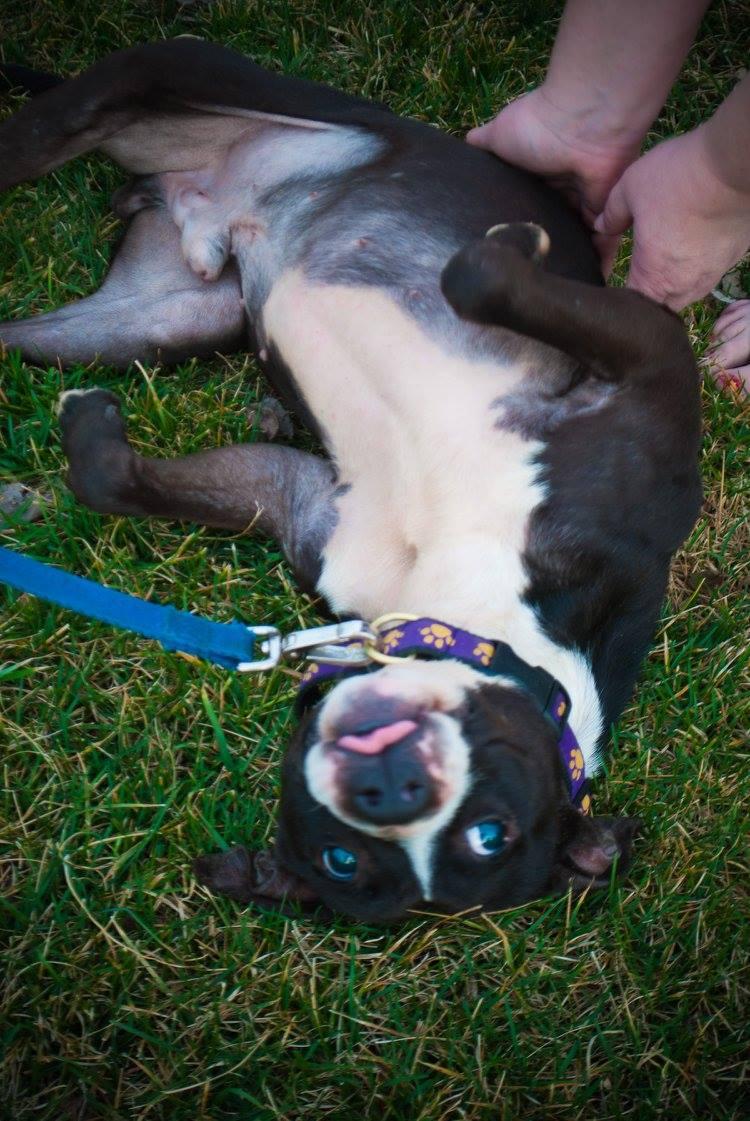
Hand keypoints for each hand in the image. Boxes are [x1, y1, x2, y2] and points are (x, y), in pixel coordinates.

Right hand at [467, 87, 642, 271]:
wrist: (581, 121)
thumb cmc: (537, 125)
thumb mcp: (497, 133)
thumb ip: (480, 145)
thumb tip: (460, 151)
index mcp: (535, 176)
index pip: (523, 208)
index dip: (513, 228)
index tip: (499, 253)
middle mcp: (558, 190)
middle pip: (548, 228)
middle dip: (540, 251)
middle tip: (522, 284)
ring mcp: (581, 202)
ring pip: (572, 239)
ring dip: (566, 260)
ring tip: (548, 293)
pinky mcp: (602, 212)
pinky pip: (600, 243)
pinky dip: (594, 262)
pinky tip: (580, 286)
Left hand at [594, 128, 749, 309]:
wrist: (733, 163)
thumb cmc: (678, 178)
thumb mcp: (631, 189)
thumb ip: (611, 214)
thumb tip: (599, 226)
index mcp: (654, 278)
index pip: (632, 307)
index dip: (620, 300)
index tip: (614, 286)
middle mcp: (685, 285)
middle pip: (660, 306)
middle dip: (648, 296)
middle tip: (637, 275)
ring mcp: (712, 273)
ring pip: (688, 293)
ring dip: (674, 283)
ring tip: (664, 261)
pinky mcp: (733, 257)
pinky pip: (710, 273)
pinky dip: (698, 266)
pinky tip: (692, 245)